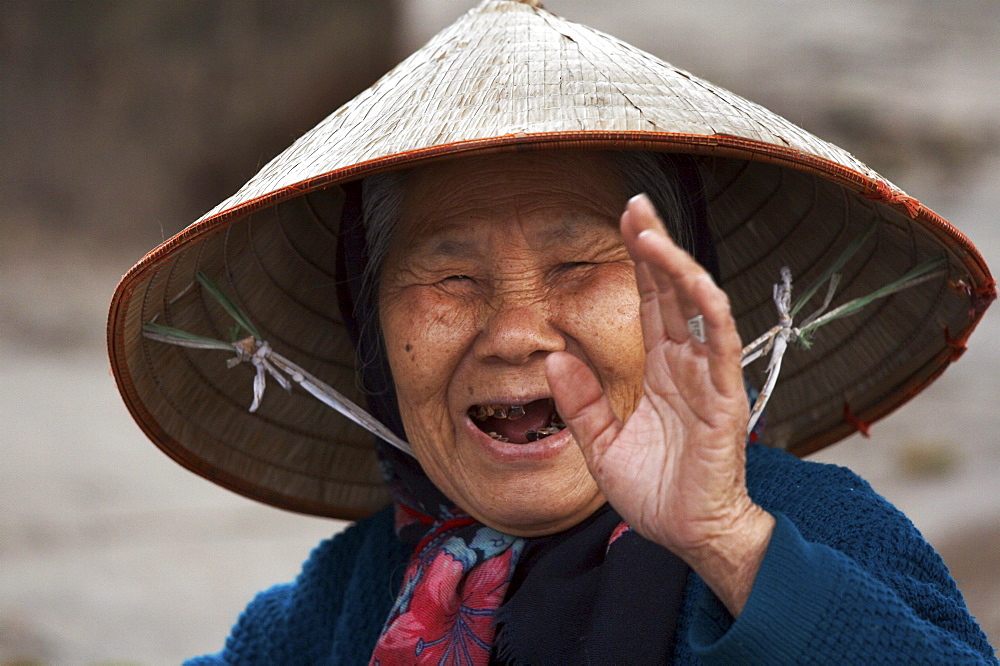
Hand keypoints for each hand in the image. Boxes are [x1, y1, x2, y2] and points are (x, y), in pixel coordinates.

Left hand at [545, 194, 774, 615]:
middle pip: (671, 291)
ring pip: (696, 306)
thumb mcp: (601, 445)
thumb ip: (580, 403)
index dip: (639, 262)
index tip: (623, 222)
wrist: (689, 536)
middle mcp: (686, 365)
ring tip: (650, 230)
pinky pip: (719, 344)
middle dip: (654, 245)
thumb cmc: (654, 492)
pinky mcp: (723, 398)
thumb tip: (555, 359)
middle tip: (635, 203)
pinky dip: (708, 309)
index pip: (650, 303)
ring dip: (675, 265)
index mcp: (659, 372)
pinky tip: (692, 278)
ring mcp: (708, 377)